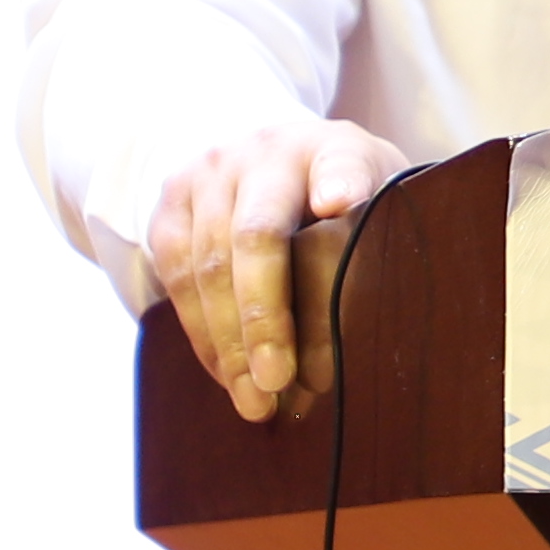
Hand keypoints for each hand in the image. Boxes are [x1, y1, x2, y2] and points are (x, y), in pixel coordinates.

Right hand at [149, 119, 414, 423]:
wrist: (273, 160)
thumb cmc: (343, 202)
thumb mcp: (377, 208)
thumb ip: (375, 249)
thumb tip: (354, 339)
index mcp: (334, 149)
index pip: (341, 163)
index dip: (341, 182)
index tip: (340, 203)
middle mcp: (268, 151)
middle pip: (259, 234)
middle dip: (265, 316)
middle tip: (278, 380)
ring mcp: (212, 172)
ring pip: (209, 263)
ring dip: (230, 341)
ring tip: (254, 400)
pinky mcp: (171, 202)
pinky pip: (176, 276)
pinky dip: (202, 333)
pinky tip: (226, 373)